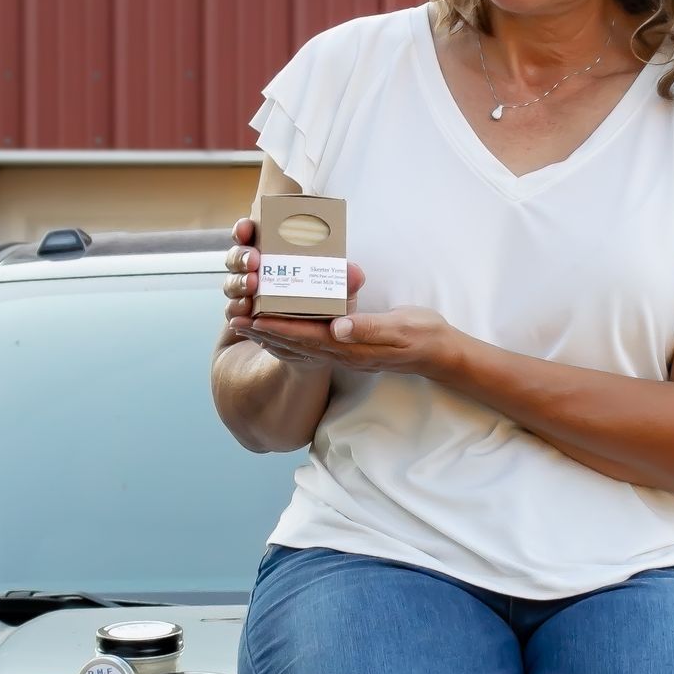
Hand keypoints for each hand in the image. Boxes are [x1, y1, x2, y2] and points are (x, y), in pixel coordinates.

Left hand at [221, 218, 456, 378]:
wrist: (439, 353)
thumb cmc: (421, 335)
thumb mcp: (399, 327)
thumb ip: (367, 328)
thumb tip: (337, 329)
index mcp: (350, 347)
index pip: (305, 337)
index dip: (276, 327)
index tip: (251, 318)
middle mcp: (341, 354)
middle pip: (293, 344)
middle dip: (263, 332)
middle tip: (234, 319)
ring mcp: (343, 355)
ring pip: (298, 347)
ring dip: (270, 336)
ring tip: (245, 324)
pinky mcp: (347, 350)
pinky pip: (310, 345)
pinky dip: (289, 337)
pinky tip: (278, 329)